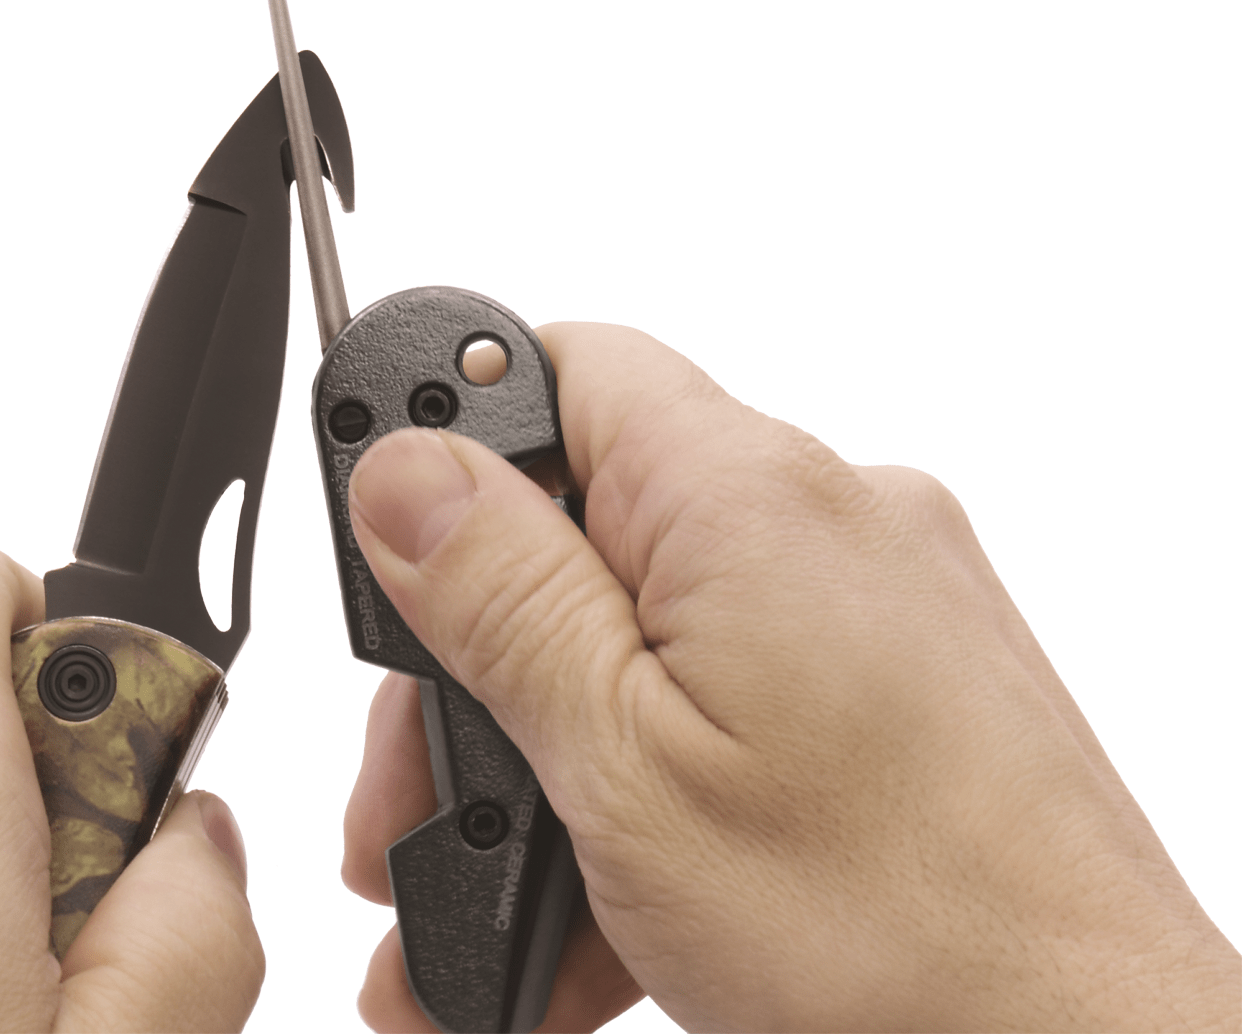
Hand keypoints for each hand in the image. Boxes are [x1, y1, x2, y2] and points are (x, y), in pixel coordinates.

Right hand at [342, 323, 1238, 1031]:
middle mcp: (827, 515)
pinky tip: (600, 909)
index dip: (453, 449)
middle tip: (419, 806)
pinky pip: (732, 686)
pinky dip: (652, 778)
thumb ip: (500, 595)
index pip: (562, 367)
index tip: (399, 571)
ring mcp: (873, 601)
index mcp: (746, 496)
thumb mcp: (622, 765)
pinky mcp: (901, 677)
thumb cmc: (898, 933)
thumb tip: (402, 467)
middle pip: (585, 526)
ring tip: (496, 903)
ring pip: (647, 627)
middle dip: (480, 668)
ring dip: (553, 755)